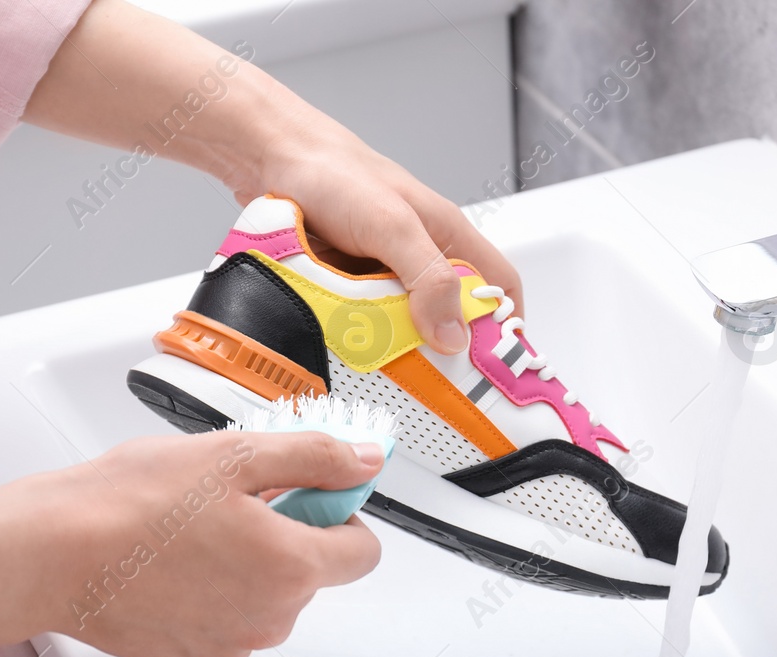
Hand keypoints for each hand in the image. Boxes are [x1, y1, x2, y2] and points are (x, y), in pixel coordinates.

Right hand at [0, 431, 382, 656]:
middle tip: (228, 504)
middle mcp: (271, 617)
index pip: (363, 552)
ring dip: (244, 569)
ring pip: (265, 602)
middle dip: (283, 538)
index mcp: (293, 566)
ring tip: (188, 534)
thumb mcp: (234, 455)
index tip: (303, 494)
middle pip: (310, 575)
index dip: (338, 515)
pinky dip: (206, 598)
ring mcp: (231, 646)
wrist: (51, 554)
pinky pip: (222, 625)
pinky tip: (168, 568)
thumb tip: (365, 461)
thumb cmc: (130, 503)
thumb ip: (314, 458)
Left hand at [244, 112, 523, 354]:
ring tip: (387, 364)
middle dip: (444, 346)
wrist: (268, 157)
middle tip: (435, 380)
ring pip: (404, 322)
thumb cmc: (334, 172)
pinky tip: (350, 344)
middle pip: (450, 314)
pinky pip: (364, 320)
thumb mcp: (392, 225)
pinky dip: (360, 334)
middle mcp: (420, 254)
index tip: (497, 363)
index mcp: (446, 235)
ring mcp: (383, 271)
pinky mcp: (349, 281)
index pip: (498, 284)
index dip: (507, 323)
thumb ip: (427, 276)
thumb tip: (454, 334)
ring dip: (395, 343)